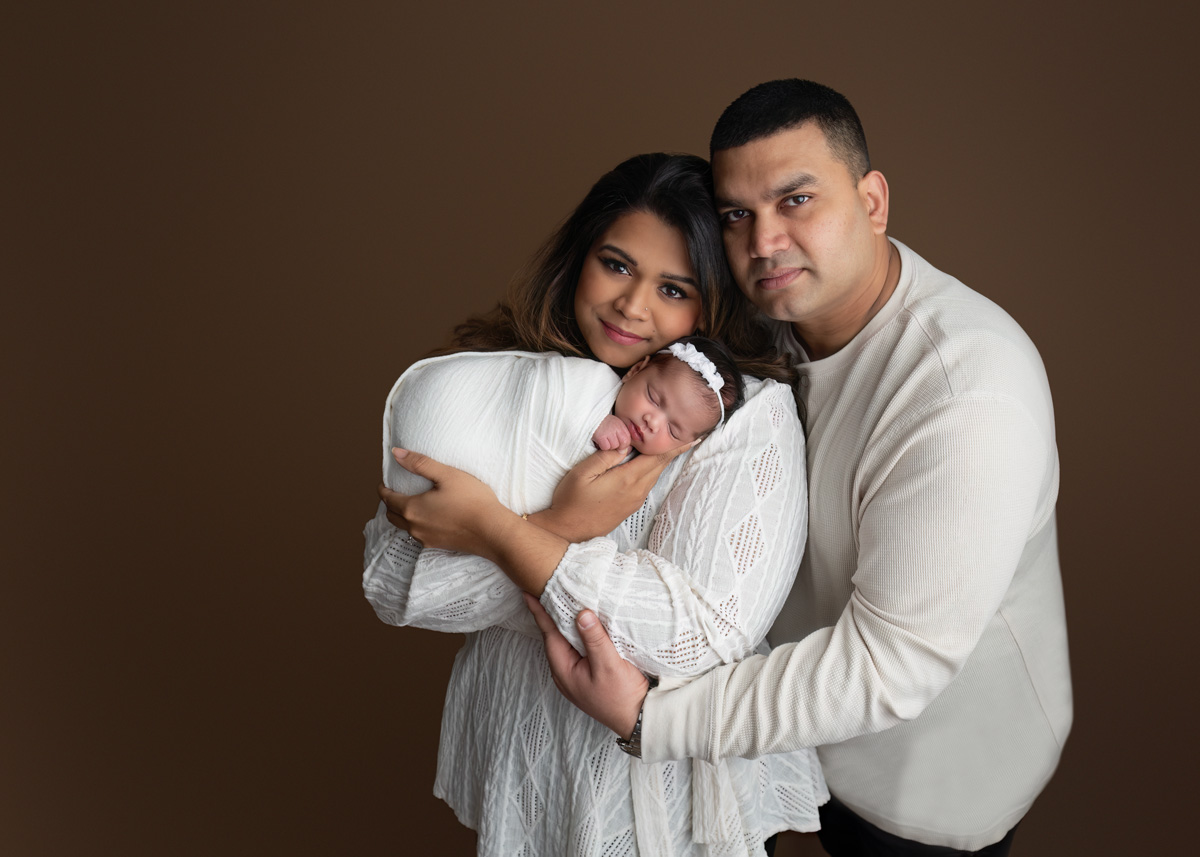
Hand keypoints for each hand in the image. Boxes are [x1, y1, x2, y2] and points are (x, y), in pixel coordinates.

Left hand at [377, 448, 509, 559]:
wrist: (493, 532)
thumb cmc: (473, 501)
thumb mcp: (447, 475)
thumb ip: (419, 463)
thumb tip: (396, 453)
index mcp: (412, 509)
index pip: (387, 499)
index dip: (383, 489)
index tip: (385, 482)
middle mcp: (414, 527)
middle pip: (391, 515)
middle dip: (389, 503)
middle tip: (395, 491)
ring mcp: (426, 538)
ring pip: (404, 527)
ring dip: (401, 515)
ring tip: (411, 502)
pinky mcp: (438, 545)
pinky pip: (418, 534)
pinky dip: (415, 524)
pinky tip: (428, 517)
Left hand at [524, 593, 647, 738]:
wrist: (639, 718)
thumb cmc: (622, 697)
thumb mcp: (608, 666)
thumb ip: (594, 640)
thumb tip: (581, 614)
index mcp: (564, 670)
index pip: (549, 634)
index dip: (539, 612)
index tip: (528, 593)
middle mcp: (566, 672)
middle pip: (555, 637)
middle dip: (550, 614)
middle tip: (545, 590)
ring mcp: (577, 673)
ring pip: (567, 642)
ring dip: (566, 622)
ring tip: (562, 600)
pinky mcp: (589, 673)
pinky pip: (579, 647)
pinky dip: (579, 632)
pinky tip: (584, 623)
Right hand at [536, 443, 693, 542]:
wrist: (566, 532)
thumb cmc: (570, 501)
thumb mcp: (582, 473)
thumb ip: (606, 456)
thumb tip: (626, 444)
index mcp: (627, 480)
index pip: (657, 458)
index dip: (675, 447)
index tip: (692, 437)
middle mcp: (636, 491)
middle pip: (659, 466)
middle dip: (673, 451)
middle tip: (687, 437)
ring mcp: (634, 501)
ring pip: (654, 476)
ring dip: (663, 461)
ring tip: (671, 448)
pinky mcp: (629, 507)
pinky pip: (647, 485)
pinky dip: (652, 471)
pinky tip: (649, 465)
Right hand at [592, 414, 631, 451]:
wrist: (590, 417)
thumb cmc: (602, 423)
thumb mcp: (614, 426)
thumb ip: (621, 436)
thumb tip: (624, 451)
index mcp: (621, 425)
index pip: (628, 440)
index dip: (623, 445)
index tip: (616, 445)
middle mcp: (616, 427)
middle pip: (623, 444)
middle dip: (617, 447)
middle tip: (609, 443)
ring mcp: (609, 431)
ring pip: (614, 446)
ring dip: (608, 446)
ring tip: (603, 440)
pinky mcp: (601, 436)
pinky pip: (605, 447)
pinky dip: (601, 447)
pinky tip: (598, 441)